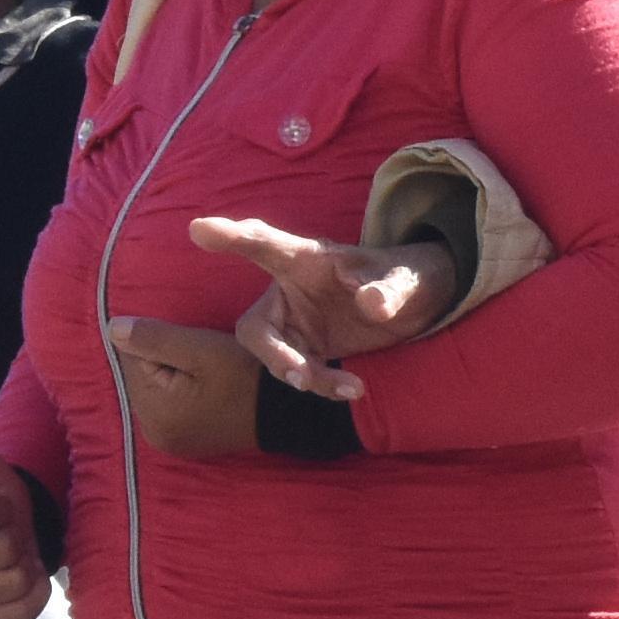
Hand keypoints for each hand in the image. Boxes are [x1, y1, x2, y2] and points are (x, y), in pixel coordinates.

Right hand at [0, 411, 47, 618]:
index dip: (6, 507)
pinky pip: (17, 615)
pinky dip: (31, 598)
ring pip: (14, 583)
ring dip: (26, 568)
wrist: (3, 541)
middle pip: (6, 551)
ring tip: (12, 558)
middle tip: (7, 535)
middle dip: (17, 539)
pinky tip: (19, 583)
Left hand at [108, 316, 260, 458]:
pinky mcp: (182, 441)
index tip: (195, 350)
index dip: (161, 343)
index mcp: (153, 413)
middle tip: (204, 363)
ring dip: (173, 375)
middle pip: (141, 376)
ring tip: (208, 376)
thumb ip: (154, 338)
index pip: (133, 358)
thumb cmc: (244, 376)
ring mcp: (167, 441)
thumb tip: (111, 328)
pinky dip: (181, 391)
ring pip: (154, 388)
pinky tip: (206, 390)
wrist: (286, 411)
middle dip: (165, 360)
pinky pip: (168, 404)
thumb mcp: (200, 350)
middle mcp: (153, 433)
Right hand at [195, 217, 458, 400]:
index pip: (264, 243)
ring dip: (305, 376)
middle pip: (256, 326)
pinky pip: (300, 374)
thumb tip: (370, 304)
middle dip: (273, 353)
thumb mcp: (407, 278)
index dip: (231, 237)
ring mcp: (296, 324)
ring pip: (275, 358)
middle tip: (298, 375)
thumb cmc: (407, 276)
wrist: (420, 303)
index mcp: (306, 258)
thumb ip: (389, 288)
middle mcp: (290, 290)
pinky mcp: (309, 350)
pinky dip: (322, 385)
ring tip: (350, 387)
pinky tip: (353, 389)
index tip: (199, 229)